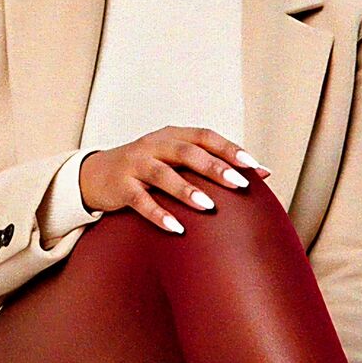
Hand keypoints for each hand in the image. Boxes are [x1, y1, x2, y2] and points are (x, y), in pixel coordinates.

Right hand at [78, 126, 271, 233]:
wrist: (96, 175)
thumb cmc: (147, 168)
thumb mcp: (177, 160)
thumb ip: (214, 164)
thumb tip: (265, 172)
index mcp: (172, 135)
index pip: (204, 136)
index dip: (228, 149)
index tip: (252, 165)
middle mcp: (153, 145)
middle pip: (186, 152)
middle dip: (213, 167)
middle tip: (238, 183)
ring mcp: (135, 164)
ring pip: (162, 174)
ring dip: (186, 190)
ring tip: (208, 206)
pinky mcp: (121, 186)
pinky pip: (140, 200)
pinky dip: (158, 213)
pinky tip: (175, 227)